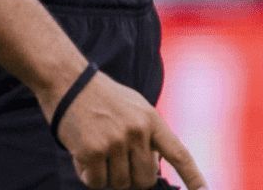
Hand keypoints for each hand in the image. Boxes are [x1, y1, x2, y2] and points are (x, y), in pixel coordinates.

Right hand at [43, 69, 206, 188]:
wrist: (69, 83)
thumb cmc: (104, 99)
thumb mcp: (136, 109)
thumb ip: (149, 135)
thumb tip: (155, 167)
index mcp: (152, 120)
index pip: (178, 153)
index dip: (193, 176)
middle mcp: (137, 131)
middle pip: (144, 180)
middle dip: (132, 179)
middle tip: (117, 162)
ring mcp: (115, 142)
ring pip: (119, 184)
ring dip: (108, 177)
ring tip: (99, 152)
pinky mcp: (92, 151)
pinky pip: (96, 183)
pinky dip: (90, 176)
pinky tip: (84, 156)